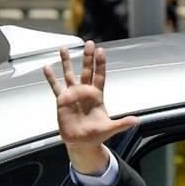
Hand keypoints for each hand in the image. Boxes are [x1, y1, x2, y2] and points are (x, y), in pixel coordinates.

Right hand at [43, 41, 138, 174]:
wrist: (82, 143)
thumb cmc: (97, 135)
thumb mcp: (111, 128)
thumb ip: (123, 123)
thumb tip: (138, 121)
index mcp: (97, 96)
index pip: (100, 76)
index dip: (100, 64)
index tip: (101, 51)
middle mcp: (85, 92)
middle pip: (87, 70)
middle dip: (88, 57)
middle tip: (89, 43)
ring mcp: (73, 95)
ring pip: (69, 74)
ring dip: (67, 62)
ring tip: (64, 48)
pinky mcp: (62, 101)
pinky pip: (55, 86)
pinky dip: (51, 77)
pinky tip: (47, 67)